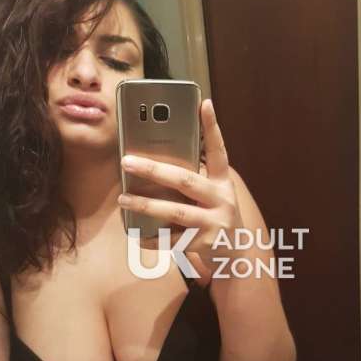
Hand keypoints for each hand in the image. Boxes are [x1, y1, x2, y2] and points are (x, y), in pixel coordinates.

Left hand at [117, 99, 243, 270]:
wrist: (236, 257)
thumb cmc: (215, 220)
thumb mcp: (212, 198)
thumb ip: (192, 184)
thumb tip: (152, 168)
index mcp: (222, 183)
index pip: (219, 151)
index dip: (212, 128)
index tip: (204, 103)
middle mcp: (221, 200)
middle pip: (185, 180)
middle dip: (154, 170)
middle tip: (127, 162)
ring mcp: (215, 222)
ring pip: (175, 211)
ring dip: (146, 204)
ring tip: (124, 199)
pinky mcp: (205, 244)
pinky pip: (172, 240)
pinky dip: (152, 238)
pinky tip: (137, 236)